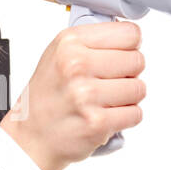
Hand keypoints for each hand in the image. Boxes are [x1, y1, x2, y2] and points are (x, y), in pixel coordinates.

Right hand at [0, 18, 145, 169]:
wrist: (31, 136)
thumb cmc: (47, 96)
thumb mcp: (59, 54)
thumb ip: (93, 41)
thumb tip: (131, 36)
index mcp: (69, 43)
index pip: (129, 33)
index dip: (128, 46)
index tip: (119, 54)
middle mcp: (76, 66)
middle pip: (137, 60)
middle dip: (128, 73)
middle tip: (108, 82)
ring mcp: (87, 95)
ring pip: (139, 88)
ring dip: (128, 97)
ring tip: (104, 100)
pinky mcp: (97, 122)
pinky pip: (135, 114)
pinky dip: (125, 117)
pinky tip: (105, 115)